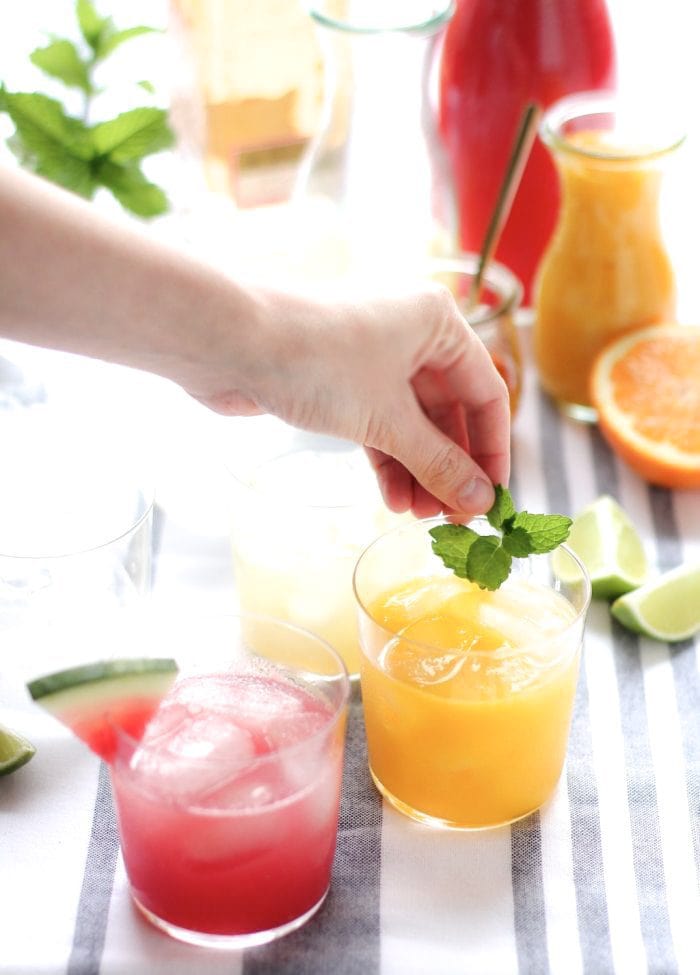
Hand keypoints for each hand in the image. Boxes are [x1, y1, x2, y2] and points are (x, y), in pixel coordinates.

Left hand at [186, 282, 510, 517]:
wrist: (228, 342)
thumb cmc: (316, 361)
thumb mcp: (387, 419)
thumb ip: (438, 462)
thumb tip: (480, 503)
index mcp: (437, 323)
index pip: (486, 394)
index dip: (492, 451)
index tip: (491, 501)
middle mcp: (411, 334)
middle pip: (449, 412)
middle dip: (449, 467)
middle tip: (451, 518)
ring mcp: (373, 357)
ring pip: (411, 423)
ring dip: (418, 470)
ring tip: (417, 515)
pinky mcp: (339, 380)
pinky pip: (379, 425)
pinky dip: (388, 460)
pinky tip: (393, 497)